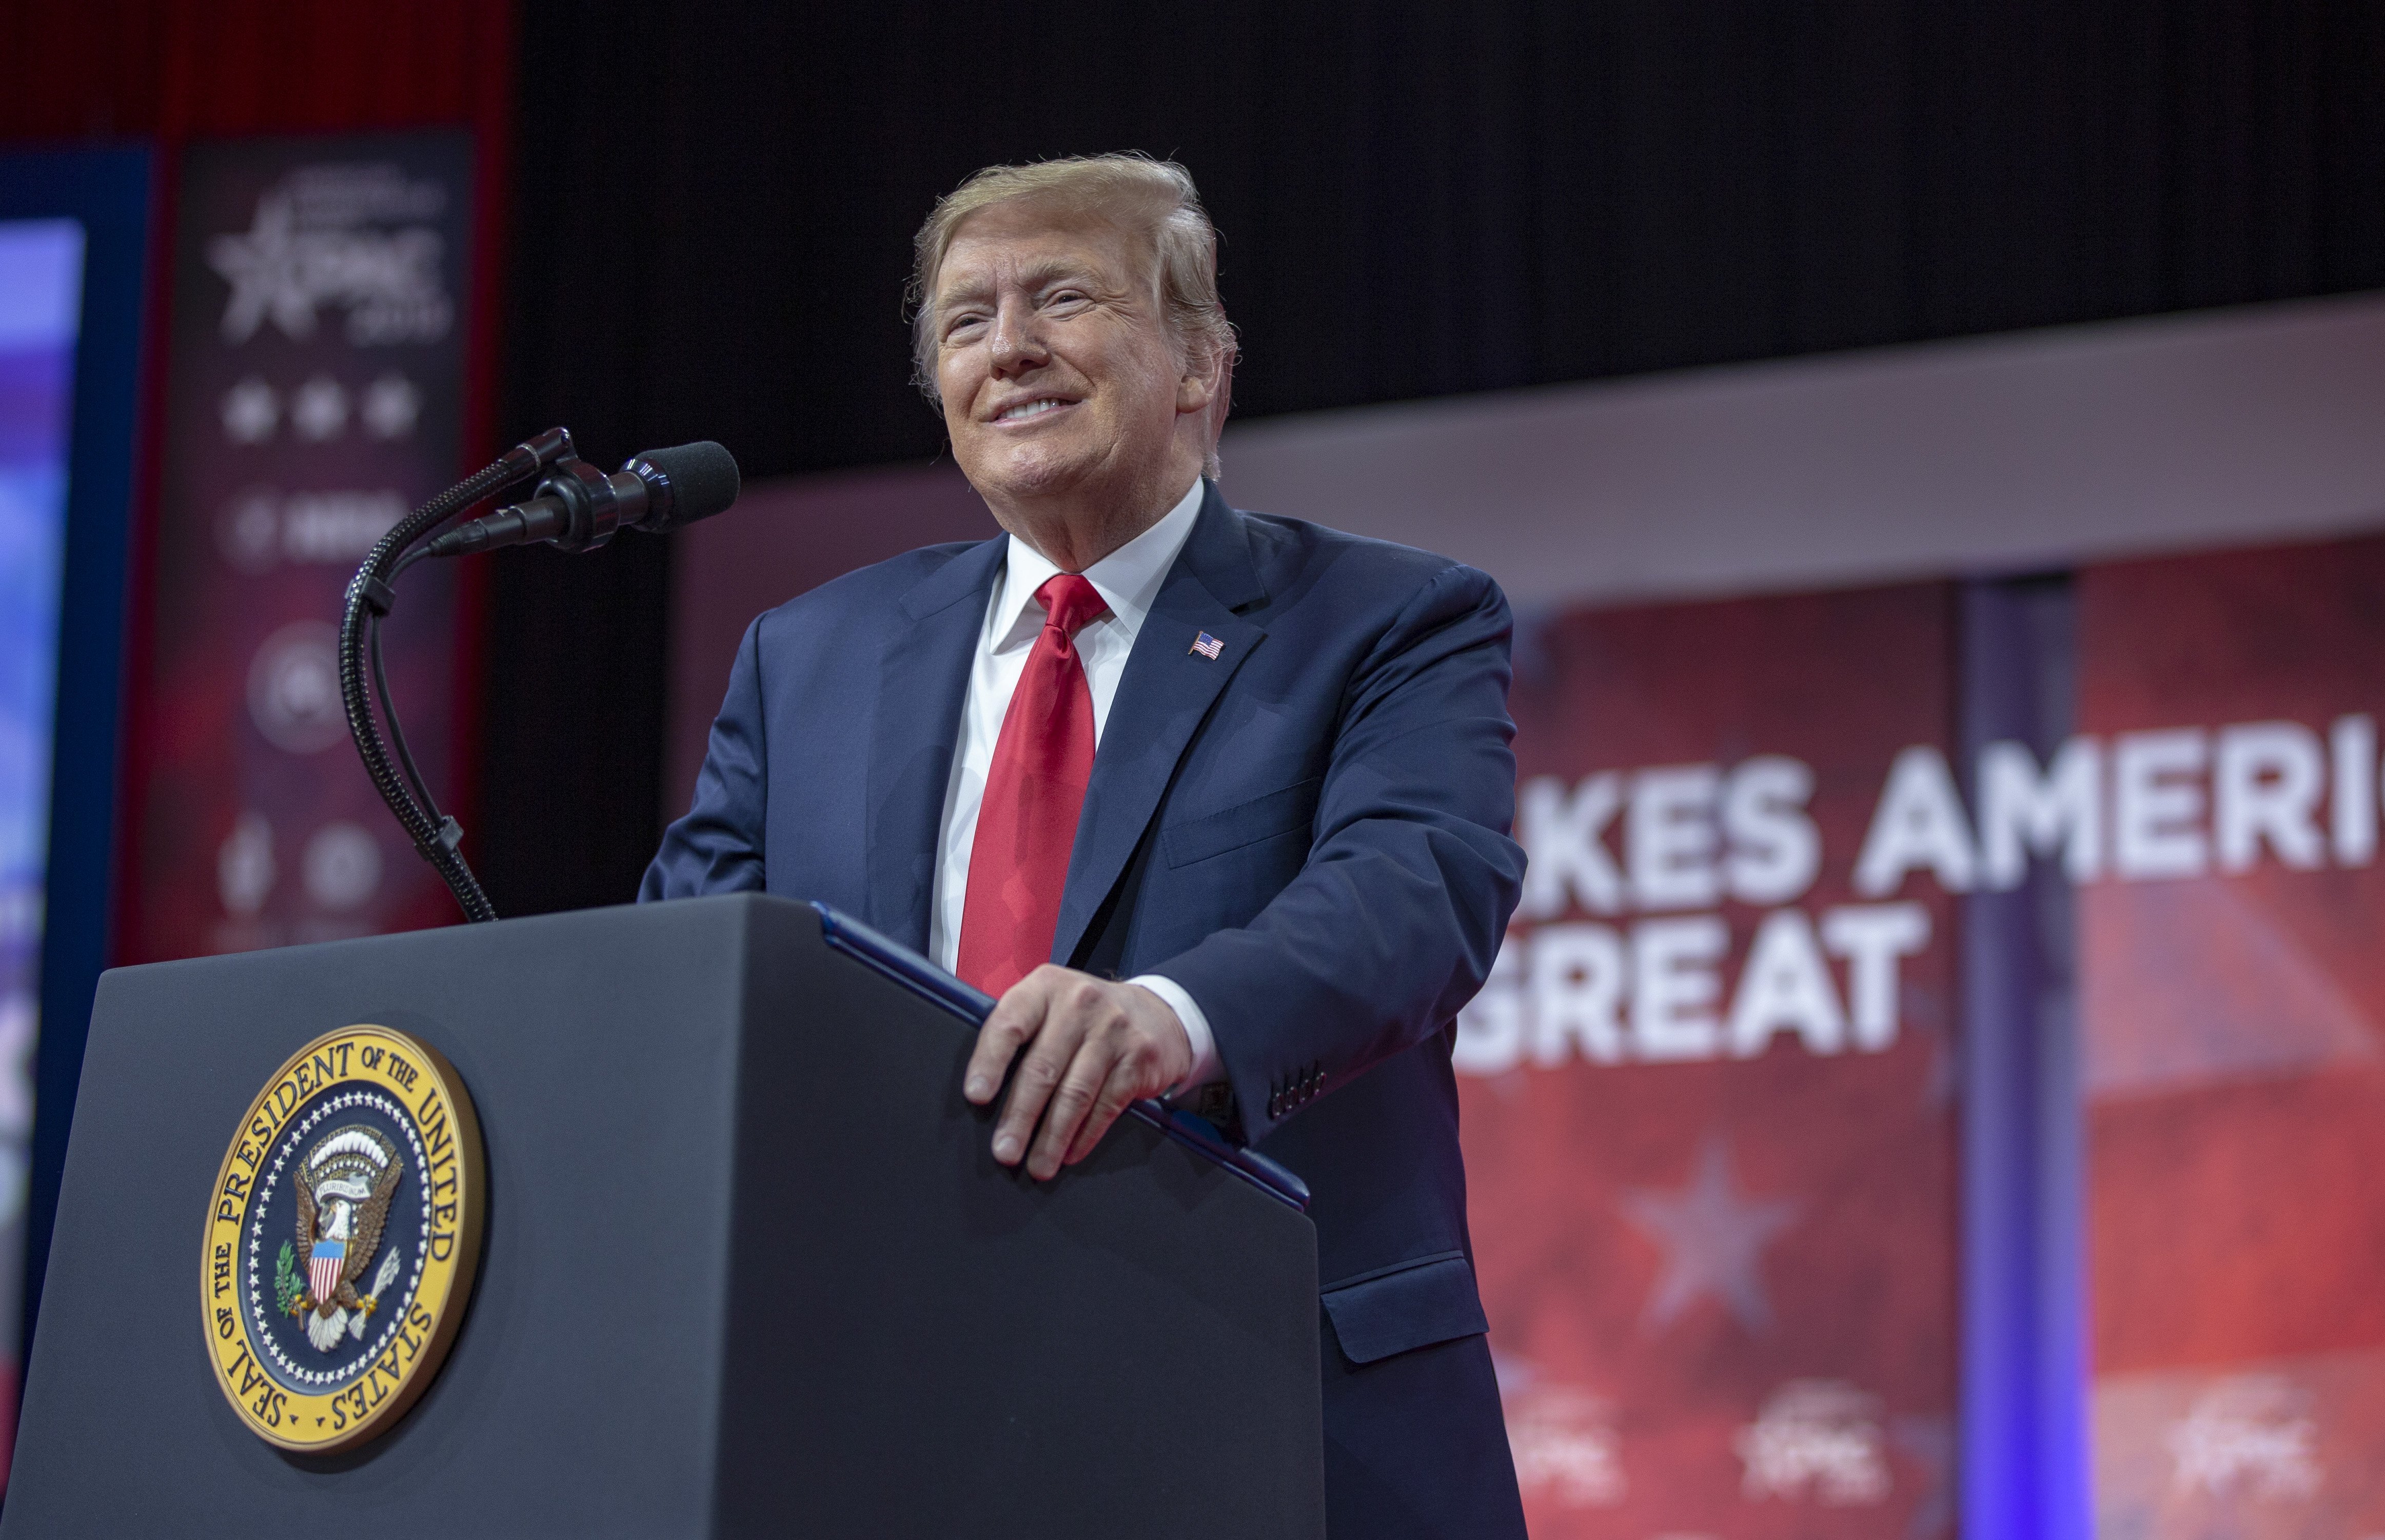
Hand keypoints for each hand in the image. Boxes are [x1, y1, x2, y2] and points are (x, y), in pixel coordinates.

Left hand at [963, 966, 1192, 1180]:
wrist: (1156, 1013)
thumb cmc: (1084, 1018)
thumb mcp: (1050, 1008)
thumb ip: (1020, 1035)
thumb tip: (981, 1094)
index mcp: (1045, 988)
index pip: (1010, 1023)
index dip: (990, 1061)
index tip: (977, 1096)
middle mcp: (1080, 1002)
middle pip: (1043, 1066)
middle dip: (1020, 1115)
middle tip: (1005, 1151)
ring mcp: (1113, 1029)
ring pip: (1075, 1092)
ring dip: (1053, 1136)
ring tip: (1038, 1166)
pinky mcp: (1139, 1057)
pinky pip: (1106, 1104)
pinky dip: (1086, 1135)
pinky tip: (1070, 1154)